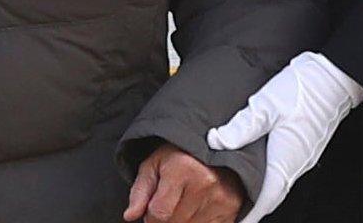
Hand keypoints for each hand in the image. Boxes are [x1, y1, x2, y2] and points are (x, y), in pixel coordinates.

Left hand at [124, 145, 246, 222]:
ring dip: (183, 221)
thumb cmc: (181, 155)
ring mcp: (221, 198)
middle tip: (170, 202)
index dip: (150, 216)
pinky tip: (198, 208)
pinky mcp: (233, 209)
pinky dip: (199, 222)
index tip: (153, 209)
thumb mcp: (154, 164)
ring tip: (185, 202)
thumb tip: (130, 215)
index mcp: (182, 169)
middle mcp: (205, 184)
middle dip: (167, 218)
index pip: (158, 214)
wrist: (216, 148)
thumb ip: (140, 191)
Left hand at [204, 52, 362, 221]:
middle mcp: (295, 165)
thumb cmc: (303, 89)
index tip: (230, 222)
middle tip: (227, 213)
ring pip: (276, 186)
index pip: (263, 201)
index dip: (246, 215)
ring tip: (237, 198)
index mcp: (285, 161)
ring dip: (258, 195)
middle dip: (249, 209)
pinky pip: (282, 173)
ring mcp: (300, 158)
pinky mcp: (302, 148)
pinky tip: (254, 172)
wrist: (331, 78)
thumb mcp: (266, 105)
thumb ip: (241, 126)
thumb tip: (216, 141)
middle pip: (269, 198)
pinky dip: (267, 180)